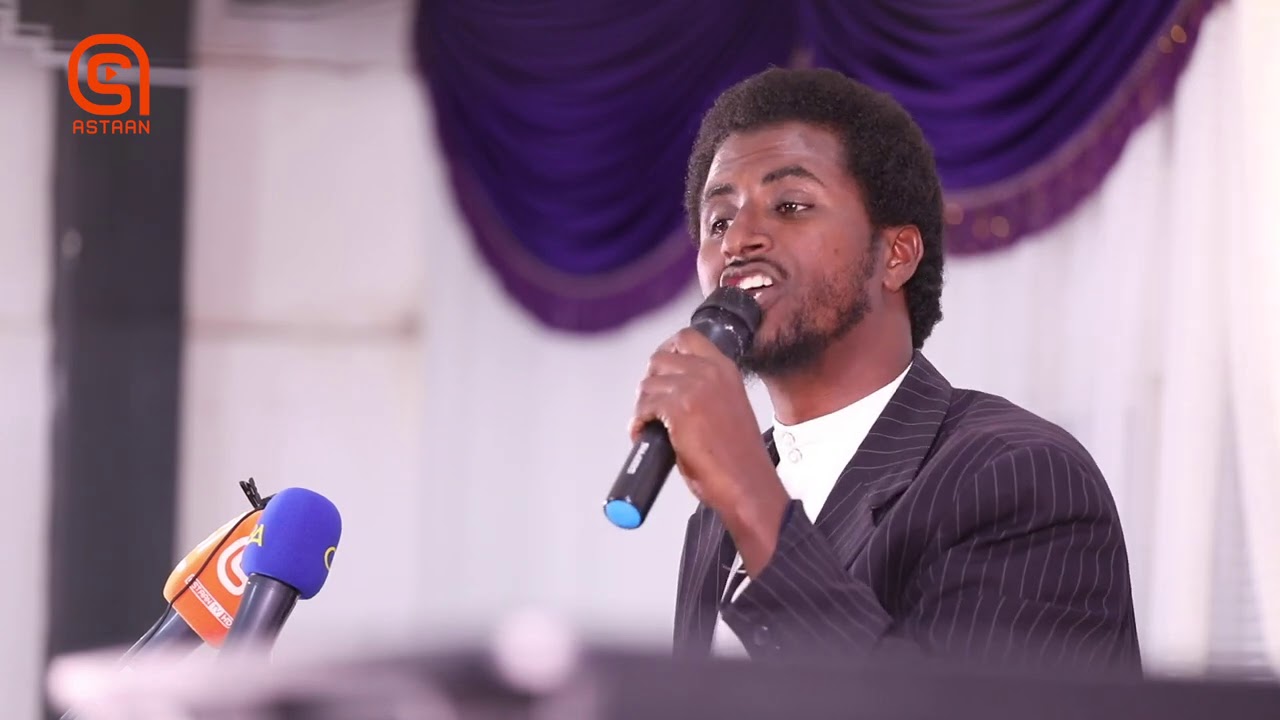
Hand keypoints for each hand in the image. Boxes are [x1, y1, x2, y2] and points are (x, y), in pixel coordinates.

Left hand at [631, 328, 789, 573]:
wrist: (747, 484)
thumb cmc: (739, 457)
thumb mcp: (727, 407)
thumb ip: (703, 390)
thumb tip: (669, 390)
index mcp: (726, 370)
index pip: (687, 337)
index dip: (666, 351)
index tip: (659, 372)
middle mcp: (711, 373)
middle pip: (659, 359)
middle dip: (650, 382)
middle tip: (652, 406)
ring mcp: (694, 389)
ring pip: (647, 385)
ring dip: (643, 406)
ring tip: (648, 425)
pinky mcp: (679, 410)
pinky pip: (643, 407)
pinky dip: (637, 421)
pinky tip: (643, 433)